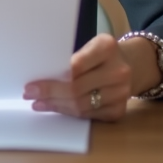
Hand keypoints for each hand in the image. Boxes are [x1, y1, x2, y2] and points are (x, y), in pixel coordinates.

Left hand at [23, 33, 140, 121]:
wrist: (132, 65)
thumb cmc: (102, 54)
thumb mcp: (90, 46)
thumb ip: (72, 59)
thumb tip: (41, 78)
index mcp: (107, 48)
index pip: (75, 66)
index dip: (52, 79)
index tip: (31, 85)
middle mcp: (119, 72)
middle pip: (76, 89)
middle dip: (49, 94)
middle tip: (30, 96)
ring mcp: (121, 93)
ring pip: (81, 106)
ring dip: (57, 106)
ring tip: (40, 103)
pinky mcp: (119, 111)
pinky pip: (88, 116)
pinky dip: (70, 113)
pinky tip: (57, 108)